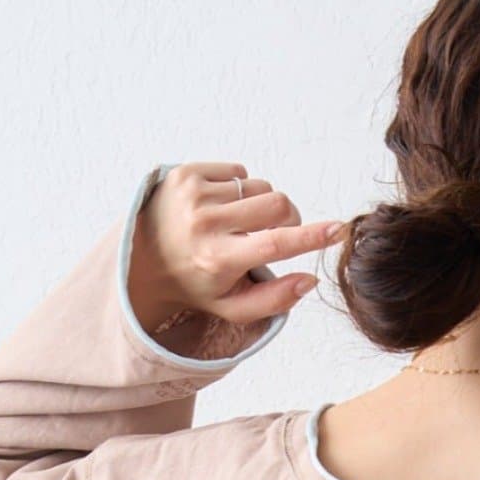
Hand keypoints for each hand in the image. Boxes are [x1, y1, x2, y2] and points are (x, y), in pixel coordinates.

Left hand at [127, 160, 343, 334]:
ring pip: (259, 187)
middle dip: (288, 216)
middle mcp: (204, 224)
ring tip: (238, 224)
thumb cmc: (196, 286)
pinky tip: (220, 208)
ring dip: (260, 205)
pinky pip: (237, 172)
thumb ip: (275, 300)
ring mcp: (193, 194)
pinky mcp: (185, 173)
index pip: (275, 244)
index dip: (310, 236)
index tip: (337, 229)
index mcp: (218, 260)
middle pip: (276, 204)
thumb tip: (311, 279)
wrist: (142, 260)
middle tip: (277, 232)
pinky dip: (238, 190)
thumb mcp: (233, 307)